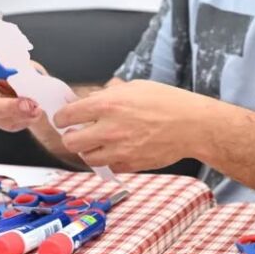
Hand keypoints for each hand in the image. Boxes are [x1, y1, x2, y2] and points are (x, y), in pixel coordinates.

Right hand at [0, 58, 41, 132]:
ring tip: (35, 107)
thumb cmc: (24, 71)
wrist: (36, 91)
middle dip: (0, 106)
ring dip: (17, 112)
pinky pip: (6, 123)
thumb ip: (14, 66)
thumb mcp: (21, 62)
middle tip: (22, 105)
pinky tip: (34, 112)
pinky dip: (23, 118)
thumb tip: (15, 72)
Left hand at [53, 79, 207, 171]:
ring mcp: (119, 150)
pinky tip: (116, 150)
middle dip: (70, 136)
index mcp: (108, 105)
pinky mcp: (130, 165)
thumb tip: (90, 99)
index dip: (62, 117)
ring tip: (98, 142)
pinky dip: (108, 160)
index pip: (67, 116)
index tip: (64, 118)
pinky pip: (108, 166)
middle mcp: (109, 129)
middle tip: (77, 132)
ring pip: (87, 157)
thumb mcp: (136, 87)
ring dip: (89, 149)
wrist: (192, 125)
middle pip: (70, 142)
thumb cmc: (168, 102)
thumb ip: (109, 94)